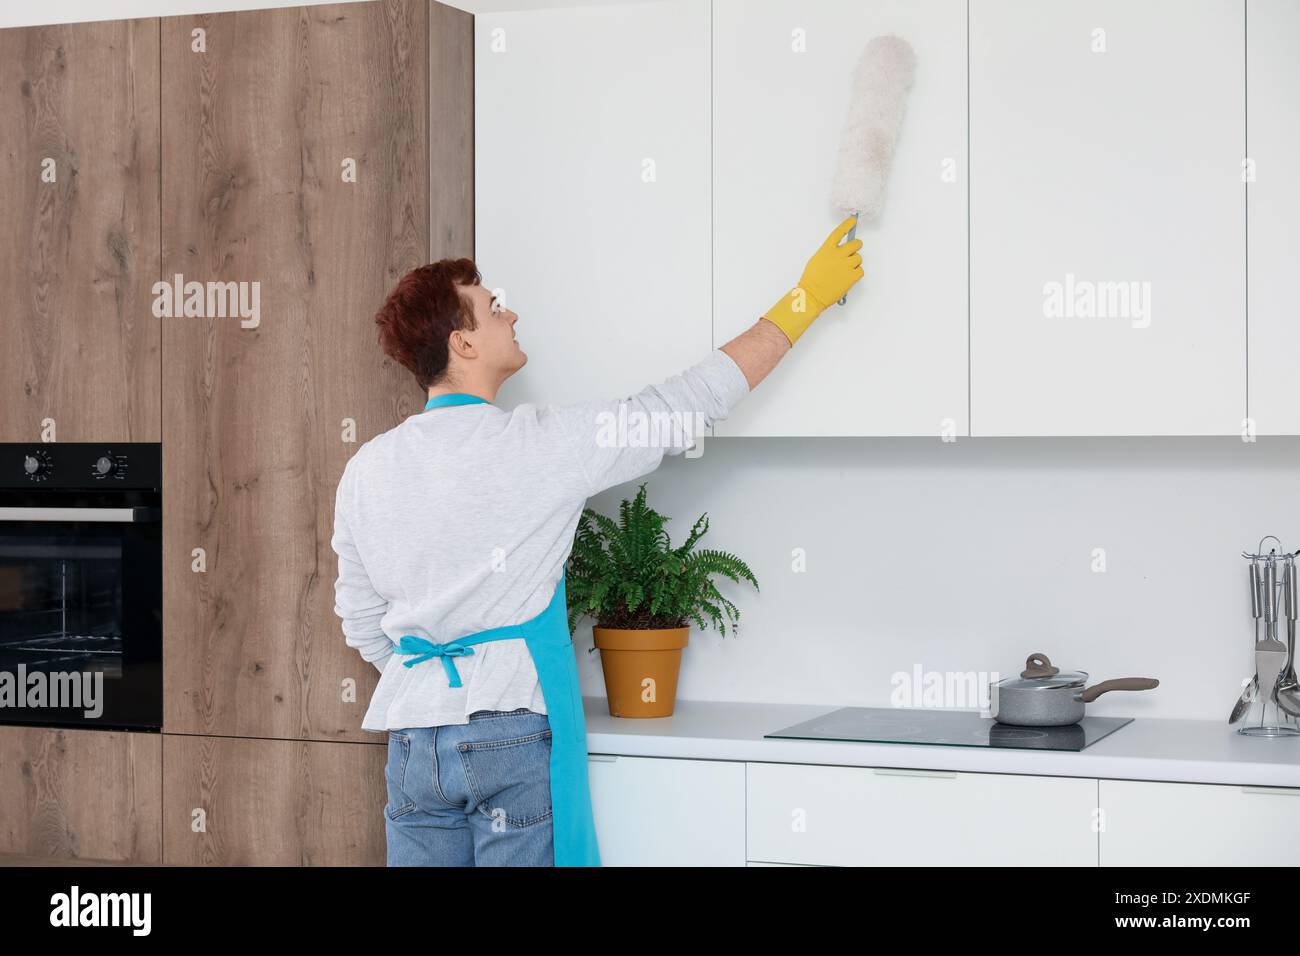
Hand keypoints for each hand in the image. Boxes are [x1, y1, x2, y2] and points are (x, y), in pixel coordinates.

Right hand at [763, 216, 863, 345]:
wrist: (812, 295)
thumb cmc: (811, 280)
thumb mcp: (816, 260)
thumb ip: (828, 253)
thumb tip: (839, 251)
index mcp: (827, 249)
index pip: (839, 232)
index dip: (847, 224)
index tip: (853, 220)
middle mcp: (838, 255)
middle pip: (856, 244)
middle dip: (856, 247)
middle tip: (852, 253)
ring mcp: (846, 265)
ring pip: (859, 258)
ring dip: (854, 263)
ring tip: (844, 271)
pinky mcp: (852, 276)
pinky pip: (861, 270)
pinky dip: (856, 274)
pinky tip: (847, 278)